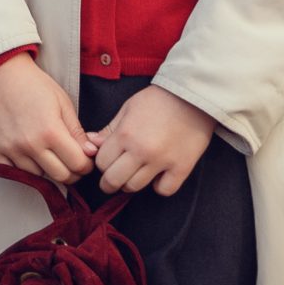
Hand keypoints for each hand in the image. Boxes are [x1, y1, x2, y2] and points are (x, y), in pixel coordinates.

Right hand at [0, 54, 95, 184]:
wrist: (1, 74)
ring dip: (47, 170)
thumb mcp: (63, 103)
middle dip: (72, 173)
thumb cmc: (34, 85)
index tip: (86, 161)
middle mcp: (30, 144)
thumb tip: (90, 153)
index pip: (77, 164)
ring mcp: (11, 149)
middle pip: (60, 176)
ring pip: (38, 177)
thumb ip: (77, 131)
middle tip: (71, 163)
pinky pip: (14, 174)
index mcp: (51, 131)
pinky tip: (29, 157)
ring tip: (48, 154)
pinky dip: (24, 170)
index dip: (86, 165)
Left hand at [94, 87, 215, 196]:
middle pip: (114, 180)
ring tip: (135, 174)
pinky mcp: (182, 167)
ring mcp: (162, 161)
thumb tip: (90, 143)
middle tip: (113, 178)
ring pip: (135, 187)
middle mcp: (141, 151)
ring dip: (131, 183)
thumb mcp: (128, 108)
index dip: (102, 163)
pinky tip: (159, 176)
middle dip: (109, 181)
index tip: (108, 161)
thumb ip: (109, 129)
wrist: (193, 95)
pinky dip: (160, 186)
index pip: (101, 162)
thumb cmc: (158, 99)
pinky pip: (165, 189)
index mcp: (125, 134)